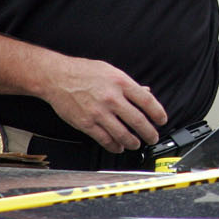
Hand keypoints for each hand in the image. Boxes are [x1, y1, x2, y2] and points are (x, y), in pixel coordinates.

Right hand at [38, 54, 167, 153]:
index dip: (158, 113)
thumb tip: (146, 91)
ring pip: (123, 134)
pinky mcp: (87, 123)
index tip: (162, 120)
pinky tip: (119, 147)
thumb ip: (128, 84)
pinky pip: (105, 140)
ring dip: (133, 142)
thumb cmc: (82, 71)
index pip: (147, 101)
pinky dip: (115, 146)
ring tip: (136, 144)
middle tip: (153, 137)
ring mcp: (99, 112)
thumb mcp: (110, 71)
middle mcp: (112, 98)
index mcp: (120, 82)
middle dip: (149, 133)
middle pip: (138, 121)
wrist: (56, 77)